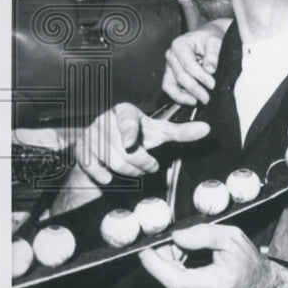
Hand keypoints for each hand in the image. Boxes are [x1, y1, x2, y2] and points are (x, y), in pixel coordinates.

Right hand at [74, 102, 209, 184]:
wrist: (104, 146)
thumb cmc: (135, 136)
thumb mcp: (157, 133)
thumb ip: (180, 132)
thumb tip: (206, 129)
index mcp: (125, 111)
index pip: (127, 120)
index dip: (129, 131)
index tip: (131, 143)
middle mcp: (105, 120)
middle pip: (125, 150)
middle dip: (141, 163)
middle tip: (150, 167)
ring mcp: (91, 134)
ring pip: (112, 161)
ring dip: (129, 171)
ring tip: (137, 170)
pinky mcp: (80, 149)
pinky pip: (92, 167)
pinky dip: (103, 175)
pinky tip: (110, 176)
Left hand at [139, 223, 287, 287]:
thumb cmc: (248, 265)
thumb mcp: (232, 238)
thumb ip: (203, 234)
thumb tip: (176, 236)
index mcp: (216, 286)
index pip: (176, 281)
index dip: (156, 265)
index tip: (145, 249)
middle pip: (169, 281)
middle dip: (163, 257)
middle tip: (171, 240)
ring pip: (169, 285)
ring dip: (170, 266)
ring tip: (187, 252)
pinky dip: (175, 274)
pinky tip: (189, 265)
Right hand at [162, 21, 230, 105]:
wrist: (206, 37)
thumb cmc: (209, 38)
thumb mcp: (215, 41)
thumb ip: (213, 54)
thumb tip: (210, 69)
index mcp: (179, 45)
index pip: (188, 64)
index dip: (200, 76)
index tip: (212, 84)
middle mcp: (171, 55)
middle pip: (180, 76)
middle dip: (194, 89)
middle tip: (207, 98)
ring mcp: (169, 66)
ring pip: (170, 84)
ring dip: (184, 96)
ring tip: (198, 101)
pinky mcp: (170, 74)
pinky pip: (170, 88)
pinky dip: (179, 96)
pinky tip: (192, 101)